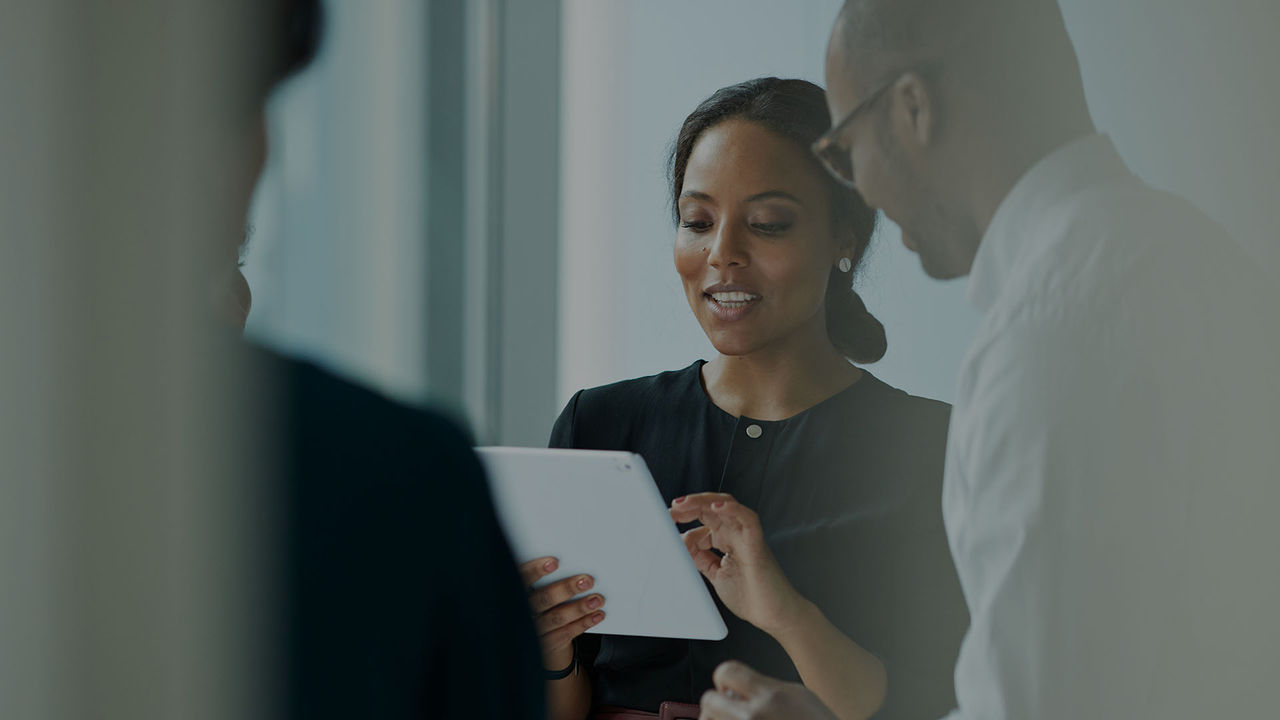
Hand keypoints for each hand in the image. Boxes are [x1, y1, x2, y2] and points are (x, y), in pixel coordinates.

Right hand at [518, 556, 605, 671]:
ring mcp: (533, 630)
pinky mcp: (546, 645)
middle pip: (543, 599)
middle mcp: (521, 613)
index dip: (535, 570)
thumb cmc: (539, 606)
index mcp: (515, 594)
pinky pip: (566, 633)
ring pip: (557, 618)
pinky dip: (584, 623)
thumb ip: (545, 580)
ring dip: (579, 608)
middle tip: (586, 581)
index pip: (521, 578)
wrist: (534, 640)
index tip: (554, 563)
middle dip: (566, 589)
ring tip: (597, 599)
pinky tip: (597, 615)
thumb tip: (571, 567)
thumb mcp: (534, 592)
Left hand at [670, 493, 803, 634]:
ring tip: (684, 505)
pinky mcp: (757, 544)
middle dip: (690, 505)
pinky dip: (733, 509)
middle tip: (671, 510)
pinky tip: (717, 507)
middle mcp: (736, 535)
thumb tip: (680, 544)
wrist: (774, 616)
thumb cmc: (751, 597)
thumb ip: (700, 559)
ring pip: (727, 506)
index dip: (685, 519)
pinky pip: (747, 519)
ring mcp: (747, 537)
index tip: (666, 522)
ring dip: (704, 502)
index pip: (704, 520)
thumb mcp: (715, 575)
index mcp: (726, 541)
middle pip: (713, 508)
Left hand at [699, 661, 838, 719]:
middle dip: (717, 704)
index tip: (729, 687)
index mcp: (770, 696)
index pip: (726, 671)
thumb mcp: (800, 695)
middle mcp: (754, 717)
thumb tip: (740, 684)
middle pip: (709, 700)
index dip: (725, 678)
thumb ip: (767, 686)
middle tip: (730, 711)